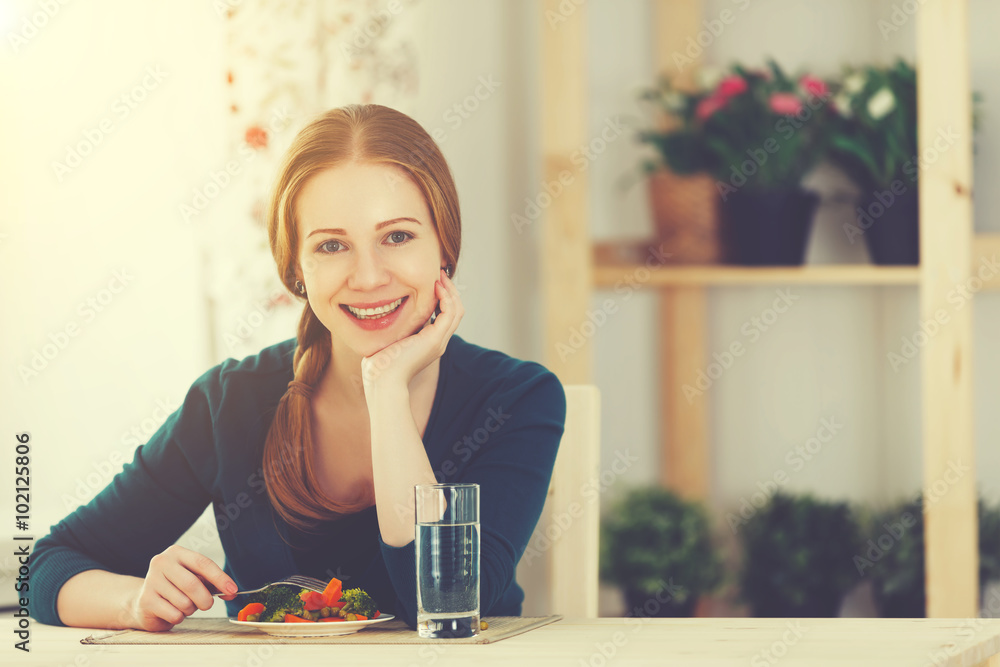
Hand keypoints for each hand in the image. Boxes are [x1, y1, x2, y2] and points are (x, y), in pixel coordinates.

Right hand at [127, 545, 237, 630]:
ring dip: (190, 609)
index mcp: (177, 553)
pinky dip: (179, 617)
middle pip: (193, 584)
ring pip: (184, 602)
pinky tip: (171, 611)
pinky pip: (174, 614)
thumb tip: (231, 592)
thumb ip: (213, 584)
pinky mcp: (146, 600)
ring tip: (183, 605)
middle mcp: (162, 562)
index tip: (232, 590)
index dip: (220, 578)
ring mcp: (151, 580)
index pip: (203, 563)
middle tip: (207, 605)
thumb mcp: (195, 579)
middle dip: (205, 599)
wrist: (145, 602)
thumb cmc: (175, 588)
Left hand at [361, 268, 463, 394]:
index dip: (442, 297)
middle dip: (449, 290)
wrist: (382, 380)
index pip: (445, 315)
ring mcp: (439, 341)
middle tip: (439, 273)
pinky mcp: (435, 339)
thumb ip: (396, 328)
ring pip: (457, 310)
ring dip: (450, 290)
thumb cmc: (380, 364)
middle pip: (455, 311)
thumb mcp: (390, 340)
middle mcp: (439, 342)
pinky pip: (450, 313)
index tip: (432, 281)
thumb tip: (385, 311)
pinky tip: (436, 286)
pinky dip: (446, 297)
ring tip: (440, 275)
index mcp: (430, 342)